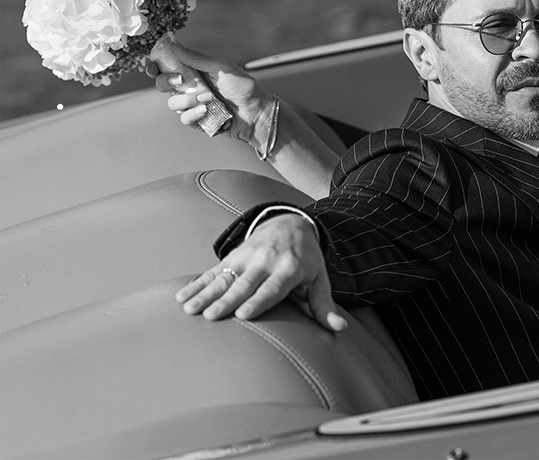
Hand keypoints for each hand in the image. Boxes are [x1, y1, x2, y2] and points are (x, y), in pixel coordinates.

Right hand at [146, 39, 270, 145]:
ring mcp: (193, 105)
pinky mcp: (198, 121)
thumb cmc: (243, 87)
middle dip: (166, 82)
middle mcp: (190, 88)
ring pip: (173, 102)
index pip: (166, 67)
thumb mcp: (222, 67)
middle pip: (162, 85)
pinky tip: (206, 111)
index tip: (151, 66)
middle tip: (180, 80)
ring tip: (208, 98)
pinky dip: (193, 114)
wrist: (257, 111)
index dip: (154, 67)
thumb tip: (174, 45)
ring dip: (187, 99)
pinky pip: (184, 119)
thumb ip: (197, 59)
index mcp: (193, 72)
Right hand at [174, 213, 347, 332]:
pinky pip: (213, 271)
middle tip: (210, 316)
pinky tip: (182, 296)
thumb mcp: (319, 279)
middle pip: (245, 284)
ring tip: (189, 309)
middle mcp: (266, 262)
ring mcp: (247, 257)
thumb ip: (324, 306)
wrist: (290, 223)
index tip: (243, 315)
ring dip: (205, 293)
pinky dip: (197, 283)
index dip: (258, 301)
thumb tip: (340, 330)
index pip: (272, 288)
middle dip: (227, 300)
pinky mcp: (233, 256)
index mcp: (289, 270)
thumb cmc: (307, 259)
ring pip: (224, 277)